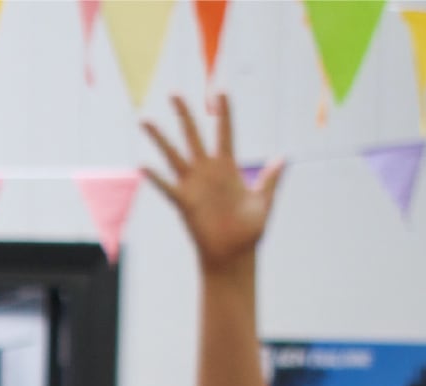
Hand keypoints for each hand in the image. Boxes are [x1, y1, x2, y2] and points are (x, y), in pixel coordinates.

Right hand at [141, 94, 282, 271]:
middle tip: (174, 93)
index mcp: (228, 167)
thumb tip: (282, 158)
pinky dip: (156, 177)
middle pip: (193, 135)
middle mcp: (207, 171)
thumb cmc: (249, 230)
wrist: (233, 254)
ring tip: (145, 121)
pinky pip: (167, 186)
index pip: (225, 132)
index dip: (224, 112)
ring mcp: (193, 185)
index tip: (220, 91)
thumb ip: (270, 180)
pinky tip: (143, 166)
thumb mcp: (263, 202)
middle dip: (184, 114)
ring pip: (173, 154)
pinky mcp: (184, 202)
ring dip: (160, 138)